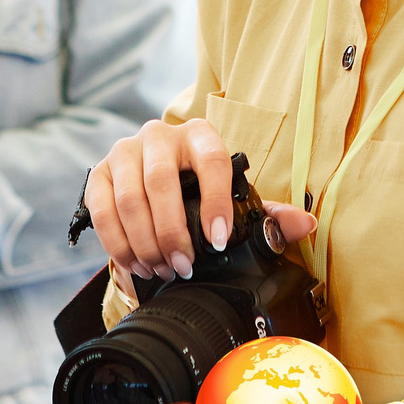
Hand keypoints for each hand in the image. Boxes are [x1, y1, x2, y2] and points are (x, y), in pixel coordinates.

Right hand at [82, 117, 314, 282]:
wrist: (158, 182)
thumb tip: (305, 224)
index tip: (218, 242)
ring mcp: (125, 151)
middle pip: (161, 181)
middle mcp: (160, 135)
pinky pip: (102, 208)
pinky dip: (118, 241)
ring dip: (145, 241)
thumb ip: (268, 214)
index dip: (215, 203)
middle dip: (173, 232)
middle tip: (185, 266)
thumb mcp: (235, 198)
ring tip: (162, 269)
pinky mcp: (99, 172)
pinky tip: (135, 263)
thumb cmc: (202, 190)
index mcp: (200, 134)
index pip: (211, 161)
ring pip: (129, 197)